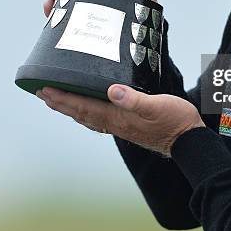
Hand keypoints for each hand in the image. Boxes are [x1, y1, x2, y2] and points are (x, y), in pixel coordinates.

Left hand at [36, 85, 204, 156]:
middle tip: (41, 93)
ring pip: (88, 117)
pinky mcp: (129, 126)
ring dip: (71, 108)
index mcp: (119, 117)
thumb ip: (135, 99)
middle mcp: (115, 123)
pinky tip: (87, 110)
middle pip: (81, 113)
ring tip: (58, 101)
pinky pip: (99, 119)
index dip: (64, 98)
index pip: (84, 106)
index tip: (45, 90)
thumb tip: (112, 91)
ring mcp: (121, 126)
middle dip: (61, 103)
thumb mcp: (157, 106)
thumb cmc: (175, 121)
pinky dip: (86, 113)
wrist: (188, 140)